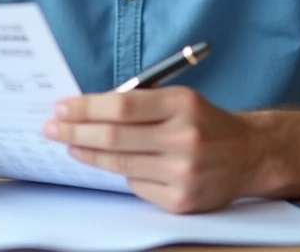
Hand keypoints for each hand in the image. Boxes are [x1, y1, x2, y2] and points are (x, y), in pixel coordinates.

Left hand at [45, 87, 265, 212]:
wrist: (248, 155)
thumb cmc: (204, 121)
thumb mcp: (179, 98)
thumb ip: (139, 102)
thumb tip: (87, 109)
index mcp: (182, 104)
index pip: (121, 105)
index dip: (85, 108)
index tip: (61, 107)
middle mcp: (185, 138)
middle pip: (114, 137)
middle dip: (75, 132)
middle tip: (51, 127)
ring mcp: (183, 173)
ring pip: (120, 164)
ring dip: (88, 154)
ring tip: (70, 145)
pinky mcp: (181, 200)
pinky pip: (136, 185)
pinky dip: (121, 174)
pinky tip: (112, 164)